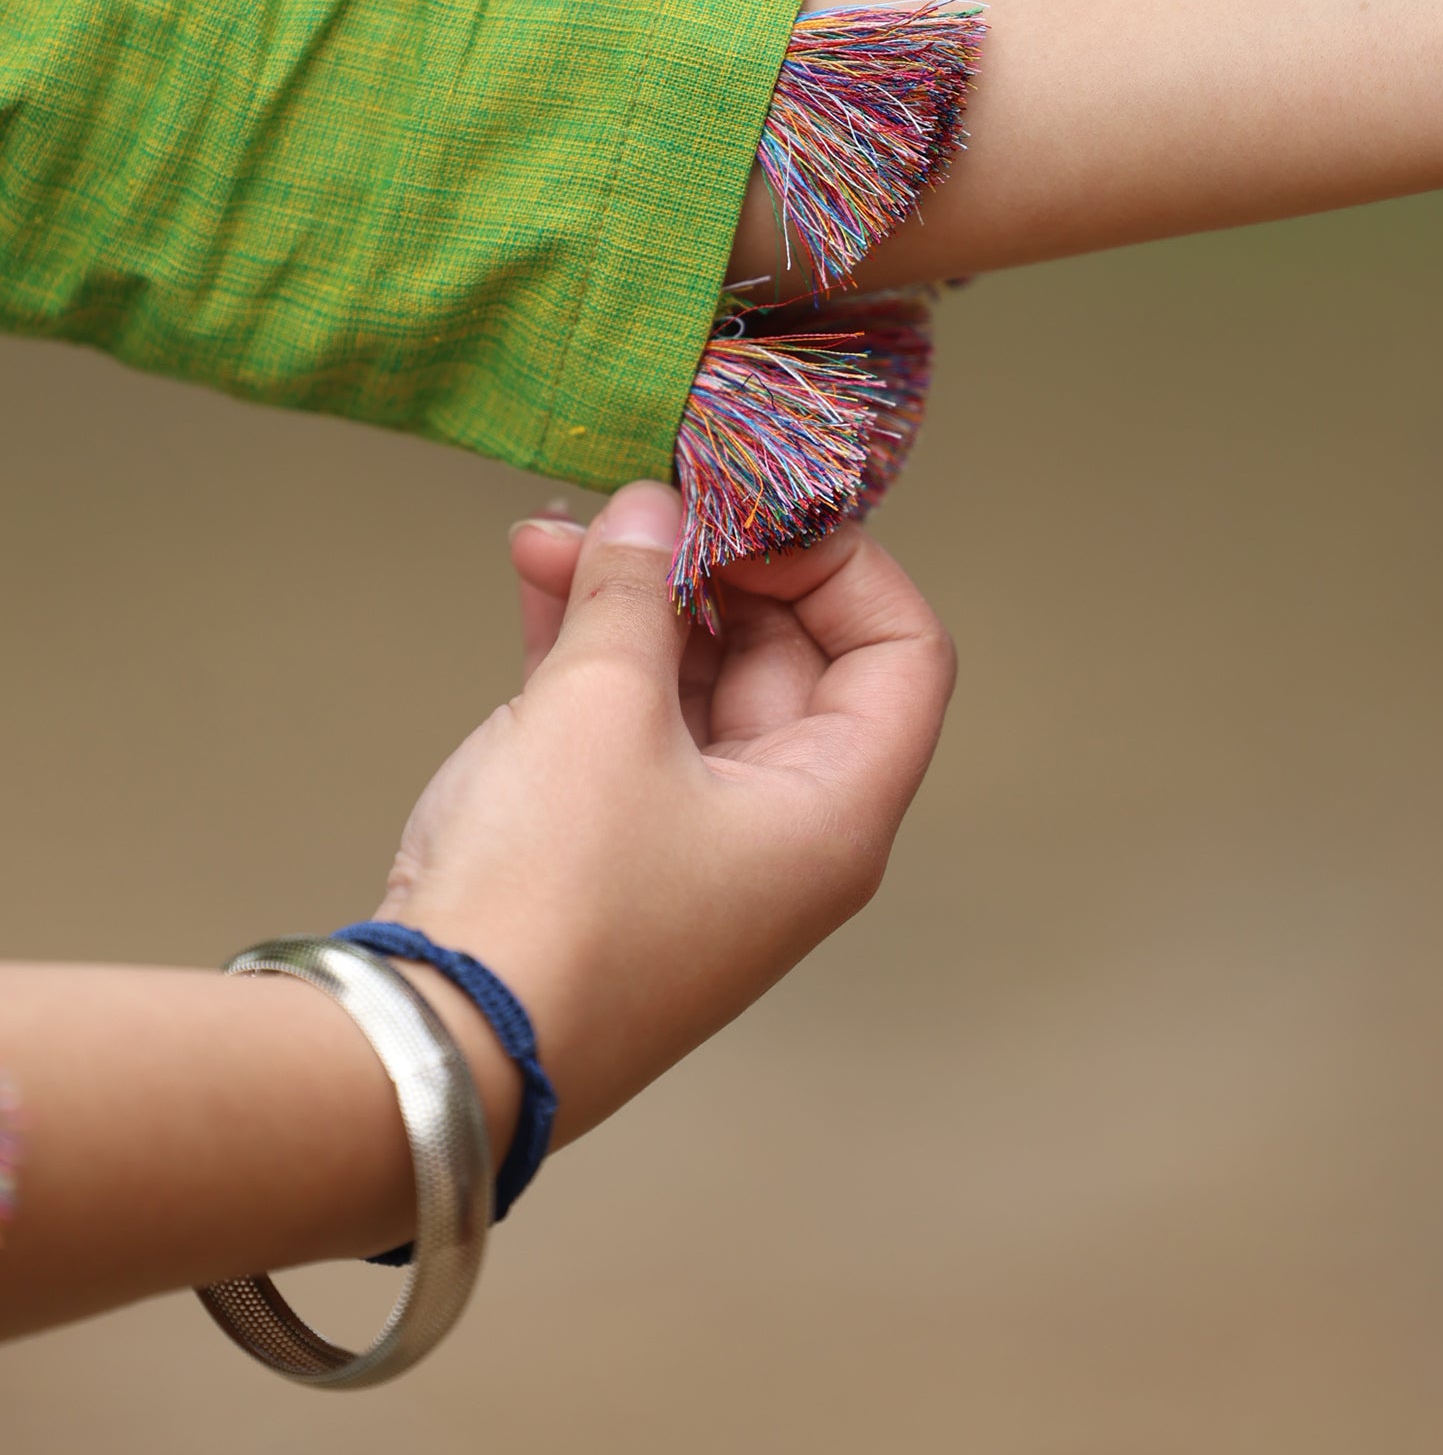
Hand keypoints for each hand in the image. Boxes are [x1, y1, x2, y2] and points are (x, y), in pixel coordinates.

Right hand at [375, 480, 955, 1149]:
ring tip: (551, 533)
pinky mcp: (617, 848)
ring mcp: (698, 841)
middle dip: (709, 564)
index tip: (746, 511)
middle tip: (633, 501)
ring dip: (635, 599)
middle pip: (791, 656)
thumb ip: (633, 589)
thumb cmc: (552, 894)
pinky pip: (630, 723)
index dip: (839, 565)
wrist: (433, 1049)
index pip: (901, 653)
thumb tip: (646, 508)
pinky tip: (538, 581)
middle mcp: (785, 828)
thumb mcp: (600, 708)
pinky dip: (593, 652)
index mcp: (833, 808)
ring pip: (697, 682)